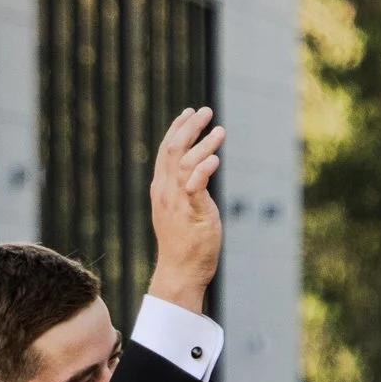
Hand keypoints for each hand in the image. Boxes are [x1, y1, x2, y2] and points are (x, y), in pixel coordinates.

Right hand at [148, 107, 224, 313]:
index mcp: (161, 188)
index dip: (176, 129)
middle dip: (189, 127)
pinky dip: (204, 169)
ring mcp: (177, 201)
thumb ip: (182, 190)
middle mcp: (166, 191)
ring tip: (220, 130)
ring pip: (185, 162)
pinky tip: (216, 158)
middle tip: (205, 111)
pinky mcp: (192, 212)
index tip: (188, 113)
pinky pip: (195, 185)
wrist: (179, 271)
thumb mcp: (177, 211)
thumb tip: (194, 174)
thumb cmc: (182, 243)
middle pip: (173, 149)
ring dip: (203, 143)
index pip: (165, 151)